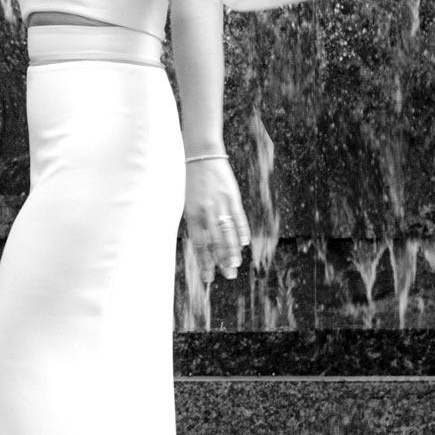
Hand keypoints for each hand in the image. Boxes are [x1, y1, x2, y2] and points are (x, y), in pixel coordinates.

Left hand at [184, 158, 249, 280]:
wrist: (202, 156)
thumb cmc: (194, 183)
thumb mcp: (190, 204)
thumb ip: (197, 223)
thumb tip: (205, 246)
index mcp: (192, 215)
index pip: (199, 244)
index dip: (204, 262)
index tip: (209, 277)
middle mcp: (205, 212)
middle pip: (214, 242)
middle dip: (221, 261)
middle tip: (228, 275)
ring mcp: (219, 204)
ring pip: (227, 232)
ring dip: (232, 250)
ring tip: (235, 264)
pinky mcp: (232, 196)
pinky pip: (238, 217)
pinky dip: (242, 230)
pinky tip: (244, 243)